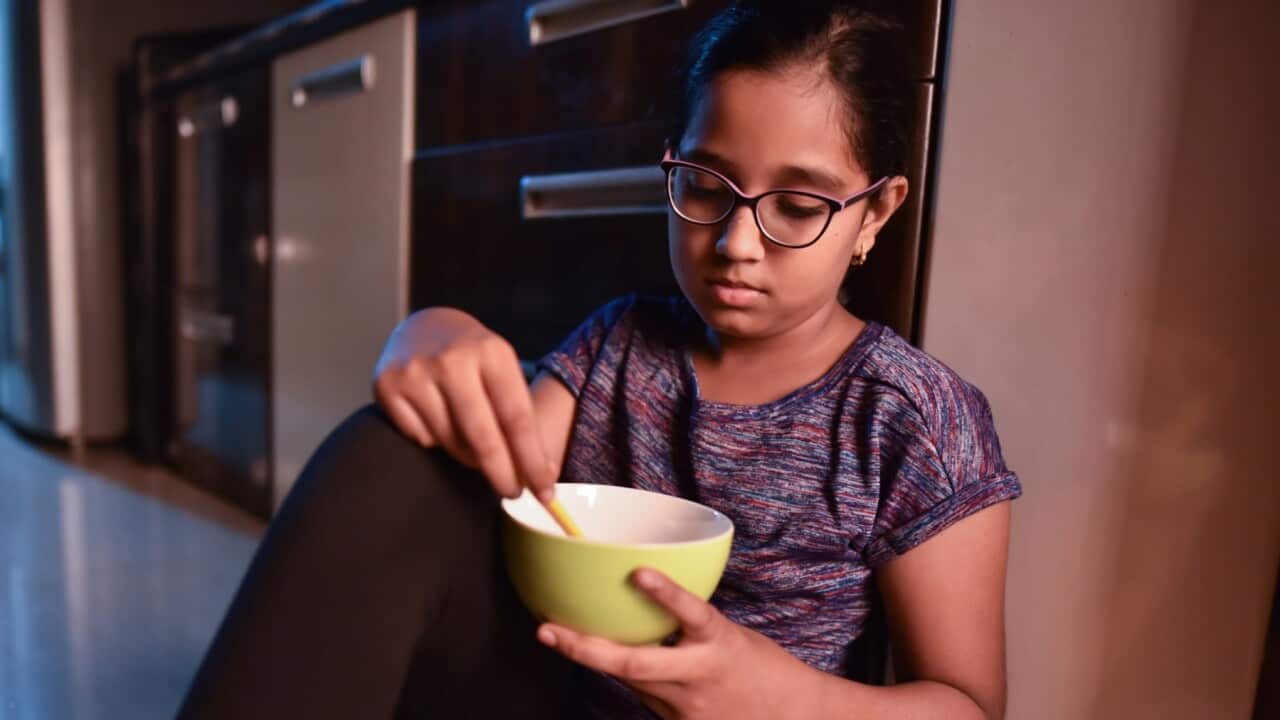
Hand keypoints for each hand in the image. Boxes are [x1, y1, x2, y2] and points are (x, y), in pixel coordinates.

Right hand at [372, 307, 556, 499]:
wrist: (423, 326)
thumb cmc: (473, 358)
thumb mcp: (502, 371)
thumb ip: (521, 419)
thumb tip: (542, 475)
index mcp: (492, 352)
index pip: (517, 419)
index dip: (532, 461)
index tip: (544, 492)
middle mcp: (452, 359)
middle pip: (483, 438)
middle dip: (502, 475)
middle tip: (512, 493)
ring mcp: (415, 372)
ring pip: (451, 444)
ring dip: (469, 457)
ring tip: (475, 445)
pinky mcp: (386, 386)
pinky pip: (421, 439)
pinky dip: (436, 441)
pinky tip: (439, 420)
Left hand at [536, 568, 823, 719]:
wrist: (790, 715)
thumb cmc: (761, 667)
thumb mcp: (731, 634)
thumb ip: (690, 624)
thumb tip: (646, 592)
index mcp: (720, 643)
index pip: (693, 614)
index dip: (668, 595)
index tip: (641, 573)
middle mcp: (700, 676)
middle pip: (636, 664)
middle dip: (585, 648)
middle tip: (549, 630)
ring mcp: (687, 707)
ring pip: (629, 680)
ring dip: (594, 659)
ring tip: (558, 637)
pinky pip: (642, 697)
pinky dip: (626, 678)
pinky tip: (606, 661)